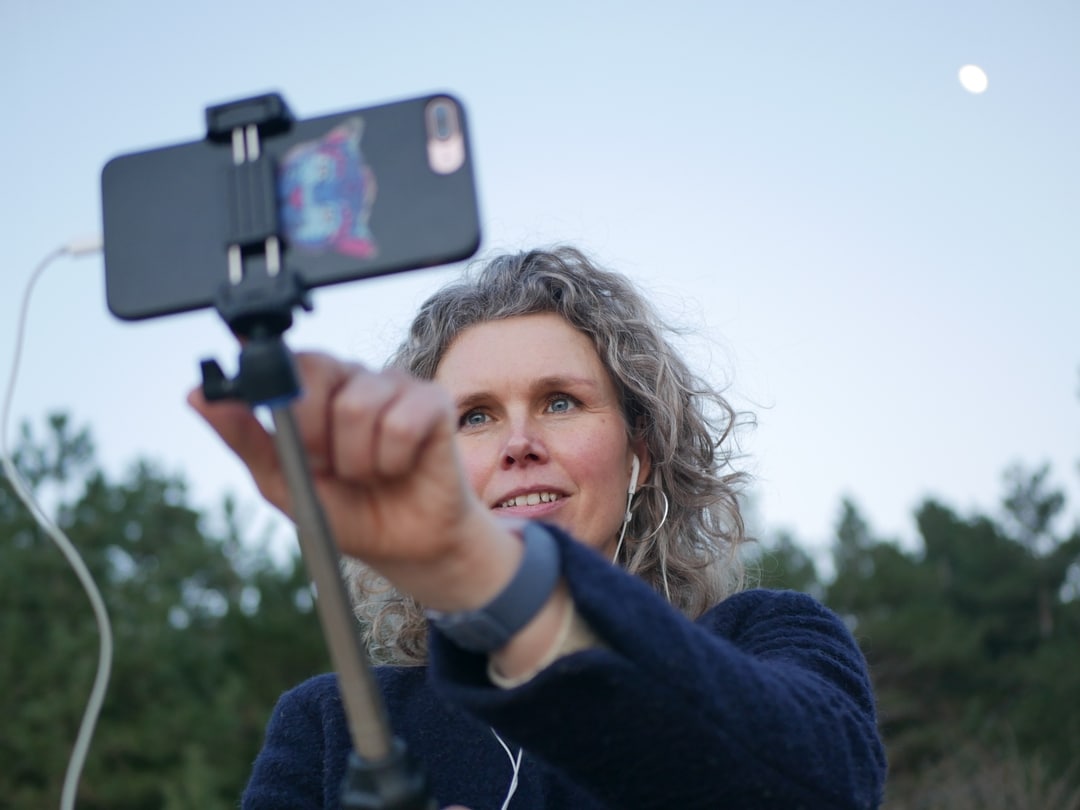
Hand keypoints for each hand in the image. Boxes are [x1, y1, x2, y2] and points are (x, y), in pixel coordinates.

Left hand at [188, 352, 519, 610]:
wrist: (403, 547)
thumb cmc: (346, 510)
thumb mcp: (281, 481)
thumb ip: (243, 437)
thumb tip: (196, 396)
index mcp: (314, 389)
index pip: (284, 360)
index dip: (275, 388)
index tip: (281, 430)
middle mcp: (353, 377)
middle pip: (315, 371)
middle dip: (312, 434)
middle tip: (328, 465)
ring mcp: (395, 385)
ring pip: (356, 406)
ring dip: (356, 460)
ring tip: (367, 474)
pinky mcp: (433, 402)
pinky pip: (400, 422)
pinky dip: (392, 460)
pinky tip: (398, 468)